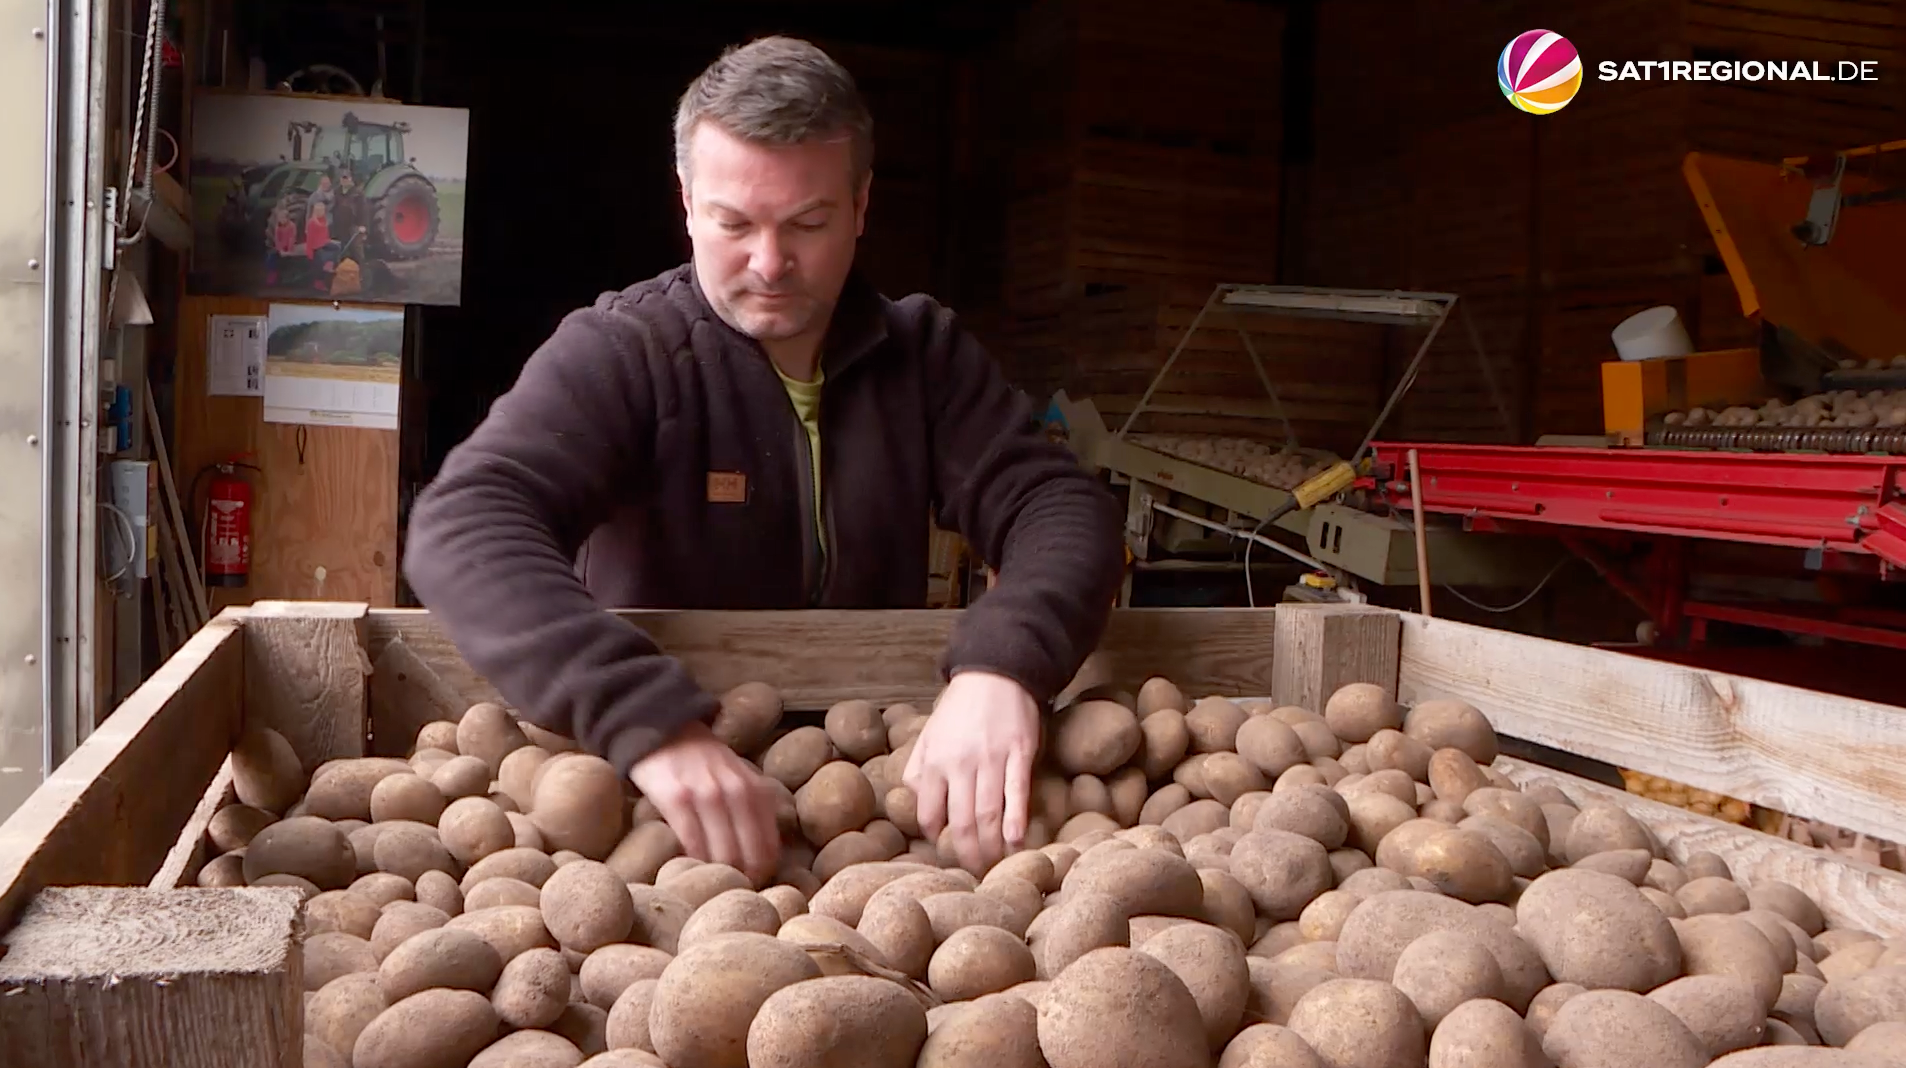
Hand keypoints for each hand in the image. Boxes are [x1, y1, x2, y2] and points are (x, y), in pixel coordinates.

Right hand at [630, 720, 781, 883]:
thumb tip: (764, 860)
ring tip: (707, 888)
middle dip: (740, 882)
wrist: (664, 728)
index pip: (769, 849)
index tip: (747, 888)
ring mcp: (707, 794)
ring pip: (722, 855)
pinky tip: (686, 869)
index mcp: (756, 791)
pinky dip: (690, 862)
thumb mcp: (739, 780)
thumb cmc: (703, 763)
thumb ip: (753, 811)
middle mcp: (737, 792)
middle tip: (726, 897)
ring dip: (716, 878)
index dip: (761, 877)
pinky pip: (690, 843)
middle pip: (748, 857)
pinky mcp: (676, 798)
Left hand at [902, 670, 1038, 873]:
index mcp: (935, 761)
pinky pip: (1017, 791)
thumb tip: (918, 800)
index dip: (936, 837)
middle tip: (974, 873)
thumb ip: (919, 768)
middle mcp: (961, 763)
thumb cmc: (960, 708)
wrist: (995, 673)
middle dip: (966, 853)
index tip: (945, 850)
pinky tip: (1016, 841)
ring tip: (994, 867)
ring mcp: (992, 759)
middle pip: (961, 820)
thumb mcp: (929, 734)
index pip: (929, 812)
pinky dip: (1016, 818)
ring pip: (988, 812)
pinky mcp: (1020, 753)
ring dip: (991, 844)